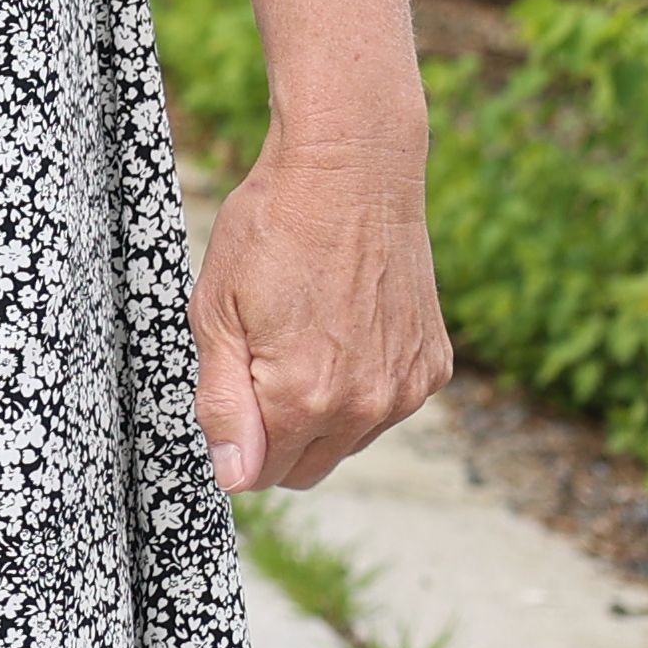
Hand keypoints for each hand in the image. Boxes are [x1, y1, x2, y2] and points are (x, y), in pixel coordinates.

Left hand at [192, 127, 449, 490]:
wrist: (352, 172)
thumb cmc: (273, 229)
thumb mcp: (215, 310)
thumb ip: (223, 403)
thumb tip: (233, 476)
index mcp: (305, 398)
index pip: (260, 472)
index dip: (234, 440)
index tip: (229, 388)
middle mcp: (367, 406)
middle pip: (306, 468)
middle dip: (274, 434)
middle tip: (257, 359)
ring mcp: (407, 388)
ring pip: (348, 440)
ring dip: (319, 411)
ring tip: (300, 334)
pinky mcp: (433, 366)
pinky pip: (386, 405)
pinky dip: (361, 383)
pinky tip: (342, 326)